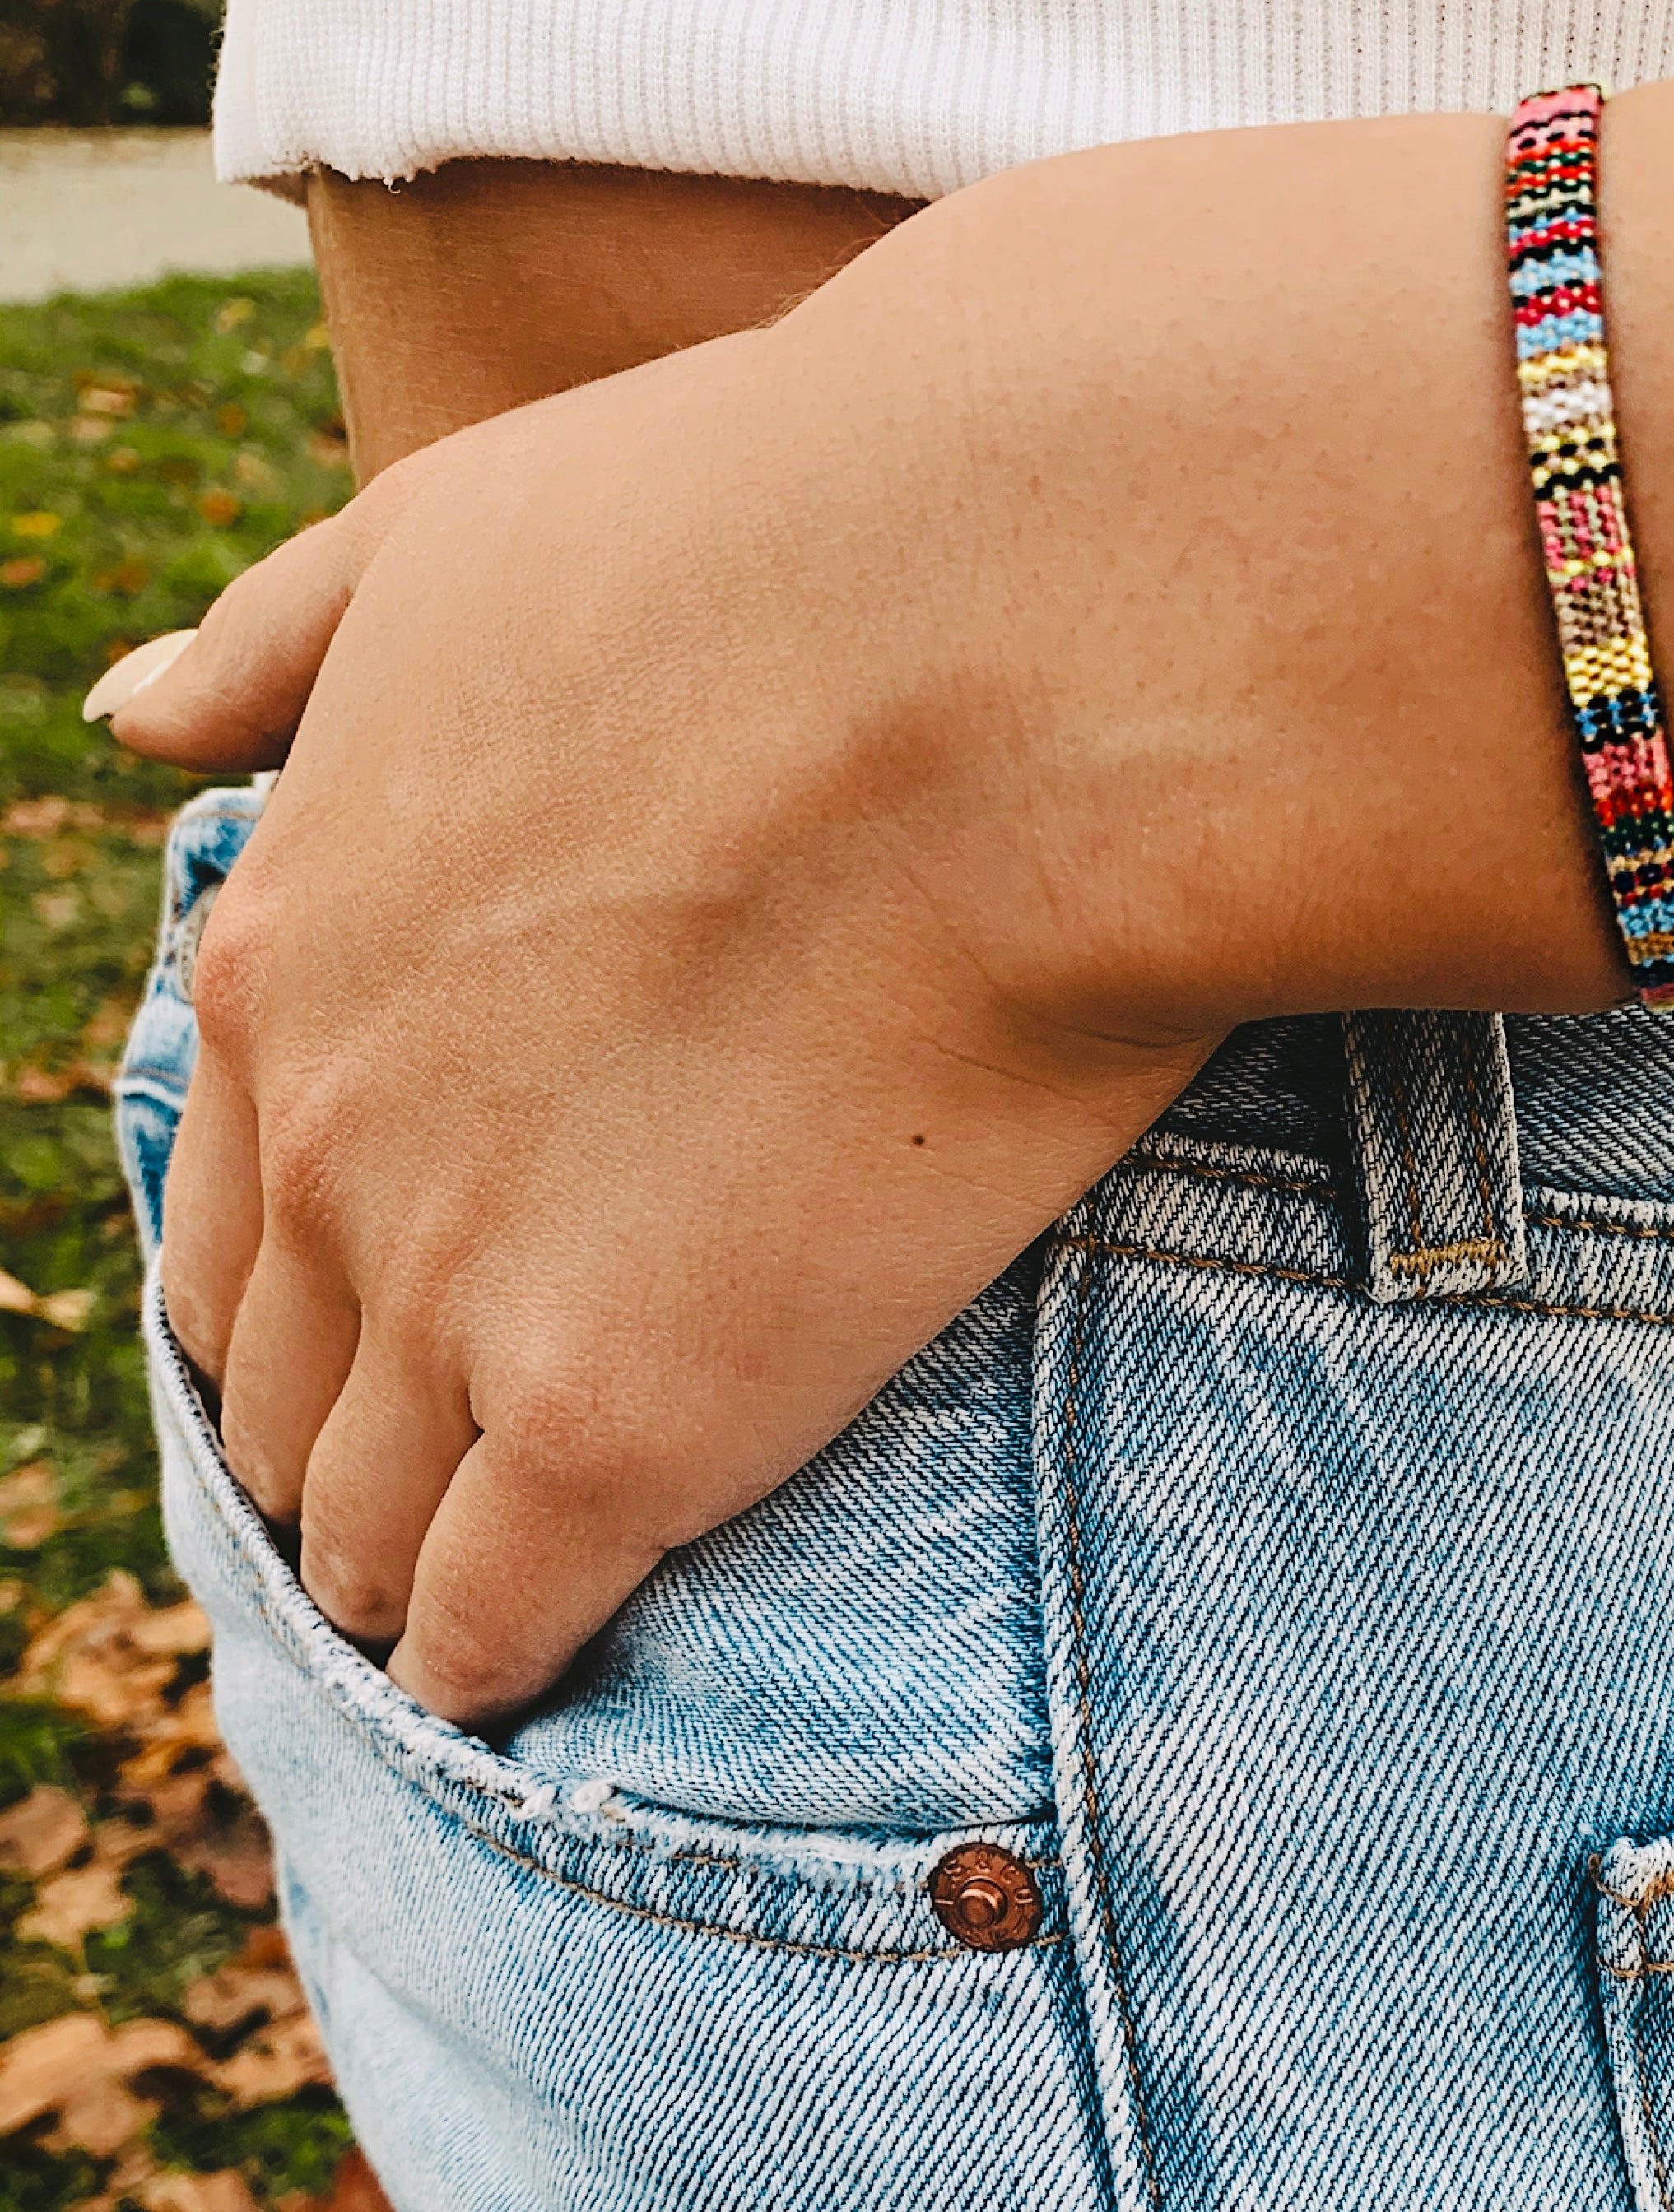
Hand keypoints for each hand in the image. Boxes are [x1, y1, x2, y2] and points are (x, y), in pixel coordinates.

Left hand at [95, 119, 1618, 1724]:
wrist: (1009, 653)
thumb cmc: (778, 551)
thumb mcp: (456, 534)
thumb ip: (281, 641)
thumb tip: (126, 711)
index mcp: (286, 955)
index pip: (224, 1227)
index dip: (295, 1316)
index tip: (371, 1361)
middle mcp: (330, 1149)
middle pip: (282, 1399)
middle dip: (345, 1461)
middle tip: (431, 1511)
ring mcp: (460, 1297)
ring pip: (368, 1532)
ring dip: (411, 1579)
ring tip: (480, 1612)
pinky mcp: (618, 1426)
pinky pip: (499, 1624)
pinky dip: (502, 1661)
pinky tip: (540, 1676)